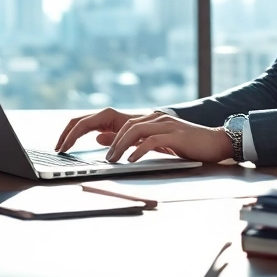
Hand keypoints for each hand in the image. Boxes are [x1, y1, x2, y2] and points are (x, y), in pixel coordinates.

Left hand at [55, 108, 232, 163]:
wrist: (215, 142)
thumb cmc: (182, 144)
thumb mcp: (149, 141)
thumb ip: (126, 137)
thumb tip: (99, 136)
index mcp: (137, 118)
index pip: (100, 116)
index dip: (77, 127)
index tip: (61, 144)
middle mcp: (146, 117)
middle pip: (106, 115)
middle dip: (82, 130)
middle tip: (66, 147)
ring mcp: (160, 123)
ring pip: (130, 128)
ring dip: (115, 145)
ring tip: (108, 161)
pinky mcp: (173, 134)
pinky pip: (151, 140)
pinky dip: (138, 150)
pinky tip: (130, 161)